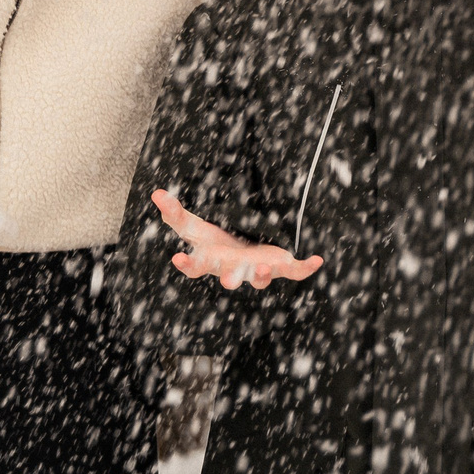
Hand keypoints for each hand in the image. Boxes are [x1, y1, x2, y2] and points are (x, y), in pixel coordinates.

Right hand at [150, 189, 323, 289]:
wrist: (243, 254)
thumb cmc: (216, 243)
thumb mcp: (195, 227)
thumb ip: (175, 213)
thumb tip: (155, 192)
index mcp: (211, 261)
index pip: (195, 267)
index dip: (188, 265)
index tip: (178, 258)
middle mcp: (233, 270)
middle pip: (229, 278)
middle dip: (230, 279)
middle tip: (228, 280)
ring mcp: (256, 271)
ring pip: (259, 280)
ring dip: (261, 276)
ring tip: (263, 268)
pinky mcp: (279, 267)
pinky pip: (294, 272)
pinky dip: (306, 268)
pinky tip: (317, 260)